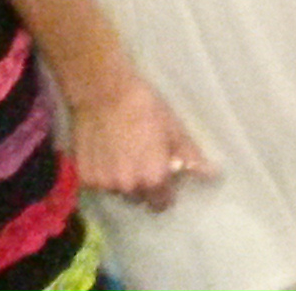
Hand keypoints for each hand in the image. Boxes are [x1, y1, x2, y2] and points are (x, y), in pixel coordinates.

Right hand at [72, 76, 213, 208]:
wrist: (103, 93)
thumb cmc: (145, 108)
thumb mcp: (174, 129)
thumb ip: (190, 157)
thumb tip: (211, 175)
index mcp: (153, 178)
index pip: (162, 203)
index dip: (164, 191)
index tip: (163, 177)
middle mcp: (127, 187)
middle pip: (138, 198)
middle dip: (143, 185)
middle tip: (142, 161)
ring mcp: (102, 184)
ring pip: (117, 191)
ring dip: (121, 180)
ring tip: (122, 155)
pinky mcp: (84, 177)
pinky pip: (98, 184)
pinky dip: (102, 174)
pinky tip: (105, 153)